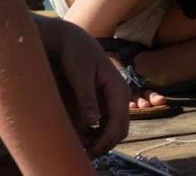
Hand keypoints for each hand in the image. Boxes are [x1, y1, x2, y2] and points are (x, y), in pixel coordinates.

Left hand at [38, 16, 130, 156]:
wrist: (74, 41)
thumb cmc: (77, 55)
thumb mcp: (80, 76)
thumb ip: (87, 99)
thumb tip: (92, 123)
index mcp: (118, 89)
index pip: (118, 124)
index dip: (105, 142)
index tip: (87, 153)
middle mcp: (121, 95)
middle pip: (121, 129)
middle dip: (105, 145)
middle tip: (84, 154)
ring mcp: (115, 97)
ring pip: (116, 128)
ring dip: (102, 140)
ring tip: (81, 147)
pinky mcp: (107, 99)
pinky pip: (108, 121)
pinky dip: (99, 132)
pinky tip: (83, 135)